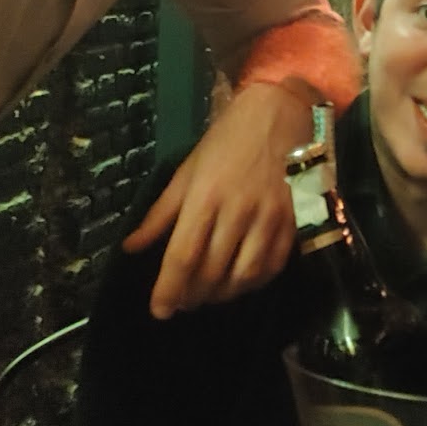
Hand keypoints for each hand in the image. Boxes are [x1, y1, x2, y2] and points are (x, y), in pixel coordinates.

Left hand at [123, 81, 310, 317]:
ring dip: (222, 294)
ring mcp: (270, 218)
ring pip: (243, 276)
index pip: (183, 256)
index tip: (160, 311)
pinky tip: (240, 281)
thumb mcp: (188, 170)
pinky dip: (254, 283)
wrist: (281, 114)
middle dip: (192, 296)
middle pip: (211, 272)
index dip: (168, 290)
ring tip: (209, 295)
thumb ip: (161, 213)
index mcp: (206, 196)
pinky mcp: (295, 221)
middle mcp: (239, 211)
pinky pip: (273, 267)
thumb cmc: (228, 139)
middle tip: (182, 301)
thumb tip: (131, 247)